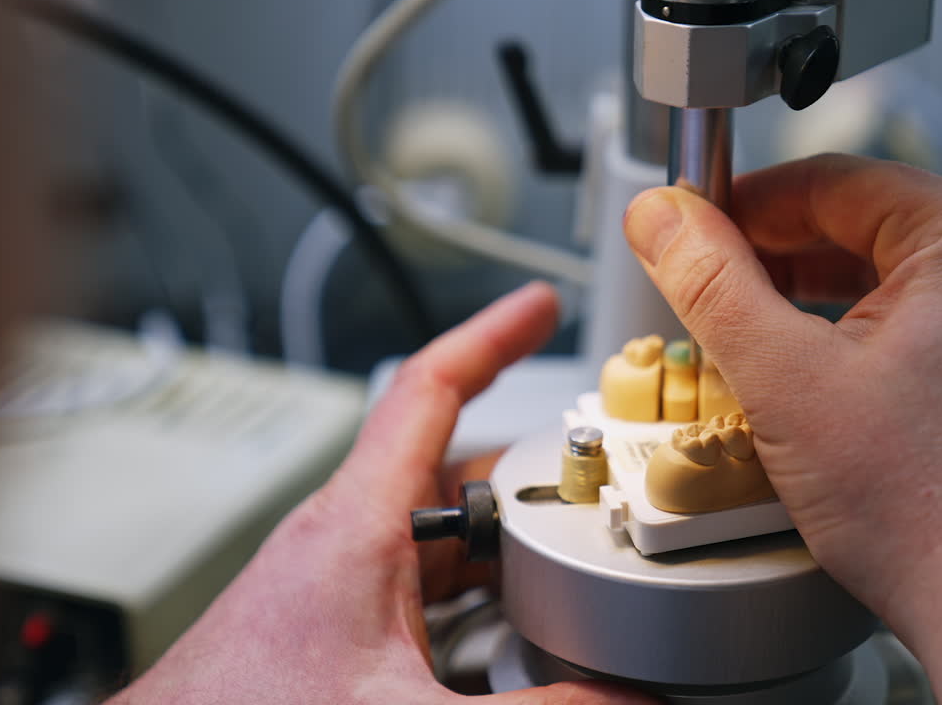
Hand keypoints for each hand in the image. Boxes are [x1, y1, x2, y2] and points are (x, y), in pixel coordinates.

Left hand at [110, 283, 655, 704]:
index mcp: (357, 524)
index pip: (429, 390)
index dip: (490, 335)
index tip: (537, 304)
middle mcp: (350, 540)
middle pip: (460, 473)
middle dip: (533, 472)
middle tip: (599, 483)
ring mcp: (345, 583)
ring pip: (447, 537)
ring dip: (508, 546)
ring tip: (573, 566)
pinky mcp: (342, 625)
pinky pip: (428, 587)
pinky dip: (478, 597)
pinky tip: (514, 637)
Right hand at [624, 155, 941, 703]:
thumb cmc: (936, 512)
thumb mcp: (786, 378)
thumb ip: (709, 282)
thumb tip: (662, 218)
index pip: (829, 181)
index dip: (740, 204)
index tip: (687, 229)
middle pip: (859, 225)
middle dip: (771, 258)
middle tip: (704, 289)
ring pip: (888, 277)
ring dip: (809, 298)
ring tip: (747, 338)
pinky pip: (921, 321)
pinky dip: (855, 335)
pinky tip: (811, 374)